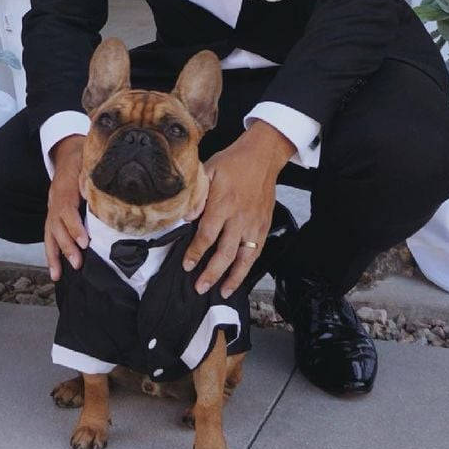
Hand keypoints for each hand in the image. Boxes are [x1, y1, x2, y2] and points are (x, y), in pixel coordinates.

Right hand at [45, 135, 88, 281]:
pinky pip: (48, 235)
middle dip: (66, 246)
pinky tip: (54, 270)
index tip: (84, 241)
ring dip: (54, 255)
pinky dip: (50, 253)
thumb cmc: (80, 159)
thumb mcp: (87, 159)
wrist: (66, 153)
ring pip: (49, 233)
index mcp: (64, 188)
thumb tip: (98, 185)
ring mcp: (51, 209)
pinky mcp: (52, 216)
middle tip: (77, 263)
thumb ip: (90, 173)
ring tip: (58, 275)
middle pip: (56, 226)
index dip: (74, 226)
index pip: (67, 209)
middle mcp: (55, 200)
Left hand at [182, 122, 293, 296]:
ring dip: (232, 277)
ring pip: (243, 258)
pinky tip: (240, 277)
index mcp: (223, 203)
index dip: (195, 253)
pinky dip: (248, 267)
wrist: (262, 156)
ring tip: (221, 291)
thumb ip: (197, 195)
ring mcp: (254, 224)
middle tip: (199, 287)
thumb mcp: (208, 171)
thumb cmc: (232, 162)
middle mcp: (239, 217)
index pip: (207, 235)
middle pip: (225, 253)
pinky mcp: (264, 226)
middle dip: (211, 273)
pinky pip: (256, 252)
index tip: (186, 265)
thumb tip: (185, 217)